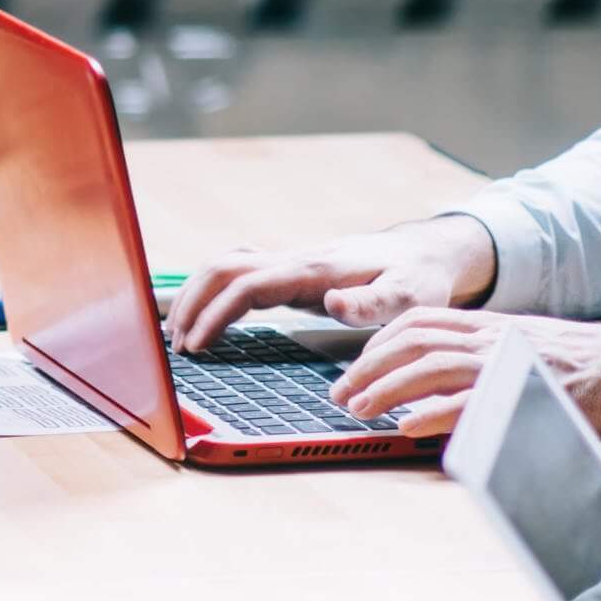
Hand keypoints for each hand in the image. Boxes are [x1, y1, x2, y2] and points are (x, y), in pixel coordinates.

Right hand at [163, 217, 500, 352]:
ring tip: (179, 336)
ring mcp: (290, 263)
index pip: (247, 286)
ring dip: (195, 295)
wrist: (424, 253)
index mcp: (314, 270)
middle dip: (191, 304)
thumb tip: (330, 303)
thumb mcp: (410, 296)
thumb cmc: (418, 279)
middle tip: (176, 347)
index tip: (197, 347)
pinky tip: (204, 318)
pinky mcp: (290, 271)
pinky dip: (212, 292)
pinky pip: (238, 273)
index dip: (215, 315)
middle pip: (222, 268)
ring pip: (224, 265)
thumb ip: (372, 303)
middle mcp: (294, 260)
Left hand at [324, 308, 600, 437]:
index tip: (355, 368)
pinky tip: (406, 427)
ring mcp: (508, 362)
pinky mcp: (526, 391)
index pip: (420, 321)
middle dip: (368, 367)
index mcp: (490, 327)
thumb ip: (480, 363)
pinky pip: (469, 400)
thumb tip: (434, 389)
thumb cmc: (584, 370)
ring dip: (386, 389)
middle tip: (340, 394)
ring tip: (358, 410)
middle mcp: (493, 337)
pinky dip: (432, 413)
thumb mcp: (522, 352)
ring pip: (431, 366)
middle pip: (413, 340)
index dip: (378, 343)